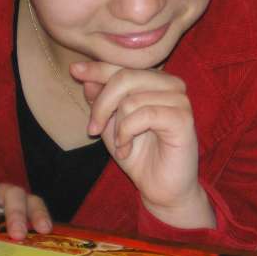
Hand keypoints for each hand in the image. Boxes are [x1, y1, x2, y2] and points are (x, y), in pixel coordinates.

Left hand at [72, 61, 214, 229]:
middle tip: (92, 129)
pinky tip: (127, 149)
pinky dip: (127, 134)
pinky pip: (143, 115)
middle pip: (125, 77)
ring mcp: (180, 100)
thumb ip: (102, 101)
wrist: (161, 188)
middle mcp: (172, 84)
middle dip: (101, 104)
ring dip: (116, 127)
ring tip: (120, 145)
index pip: (123, 67)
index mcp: (156, 81)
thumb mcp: (111, 125)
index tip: (74, 69)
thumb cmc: (139, 155)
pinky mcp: (183, 118)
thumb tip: (85, 76)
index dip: (97, 69)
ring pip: (131, 99)